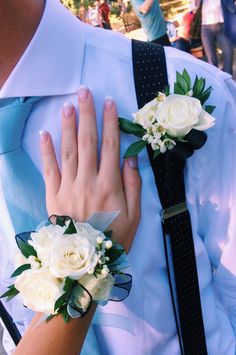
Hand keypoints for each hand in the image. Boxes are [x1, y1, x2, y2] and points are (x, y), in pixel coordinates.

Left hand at [40, 87, 141, 251]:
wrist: (85, 263)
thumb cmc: (114, 239)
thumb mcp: (135, 216)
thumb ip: (134, 187)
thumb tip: (131, 160)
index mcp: (110, 185)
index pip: (111, 146)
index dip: (110, 122)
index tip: (109, 103)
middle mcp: (88, 181)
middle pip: (87, 142)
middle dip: (87, 114)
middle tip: (85, 92)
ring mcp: (68, 187)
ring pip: (68, 150)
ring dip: (67, 126)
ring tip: (68, 106)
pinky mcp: (53, 195)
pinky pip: (49, 169)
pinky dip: (46, 151)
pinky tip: (45, 134)